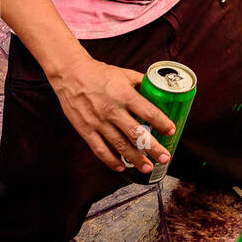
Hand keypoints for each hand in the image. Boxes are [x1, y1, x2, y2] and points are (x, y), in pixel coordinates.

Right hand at [48, 56, 174, 173]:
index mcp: (125, 95)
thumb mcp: (124, 74)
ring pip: (120, 145)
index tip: (171, 131)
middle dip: (153, 148)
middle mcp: (113, 110)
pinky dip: (111, 160)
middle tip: (165, 158)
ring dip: (135, 159)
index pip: (149, 112)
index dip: (162, 123)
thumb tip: (158, 91)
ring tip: (147, 168)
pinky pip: (100, 149)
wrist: (70, 73)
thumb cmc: (99, 73)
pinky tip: (121, 167)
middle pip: (137, 134)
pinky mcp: (86, 129)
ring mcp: (98, 122)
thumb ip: (141, 83)